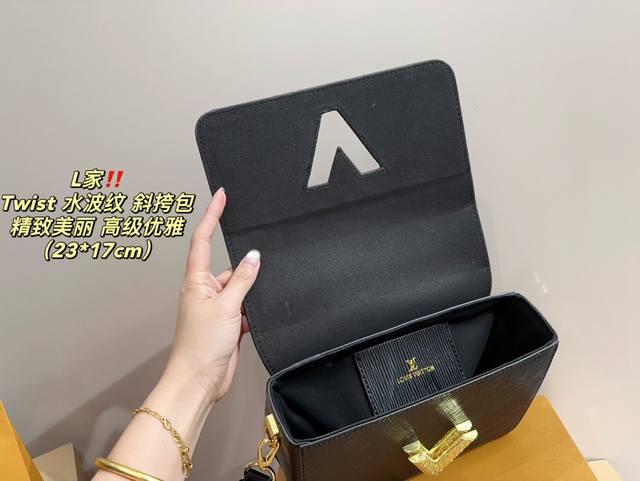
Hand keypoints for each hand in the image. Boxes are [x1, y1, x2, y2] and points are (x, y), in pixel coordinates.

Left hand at [164, 187, 260, 402]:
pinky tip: (256, 318)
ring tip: (253, 306)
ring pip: (241, 288)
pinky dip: (253, 311)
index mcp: (196, 281)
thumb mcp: (226, 307)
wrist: (199, 381)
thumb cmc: (200, 346)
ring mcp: (216, 308)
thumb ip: (243, 280)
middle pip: (231, 268)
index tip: (221, 196)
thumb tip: (254, 257)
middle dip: (246, 269)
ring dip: (251, 294)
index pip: (203, 240)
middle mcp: (205, 291)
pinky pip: (245, 307)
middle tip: (261, 268)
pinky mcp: (228, 323)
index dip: (211, 216)